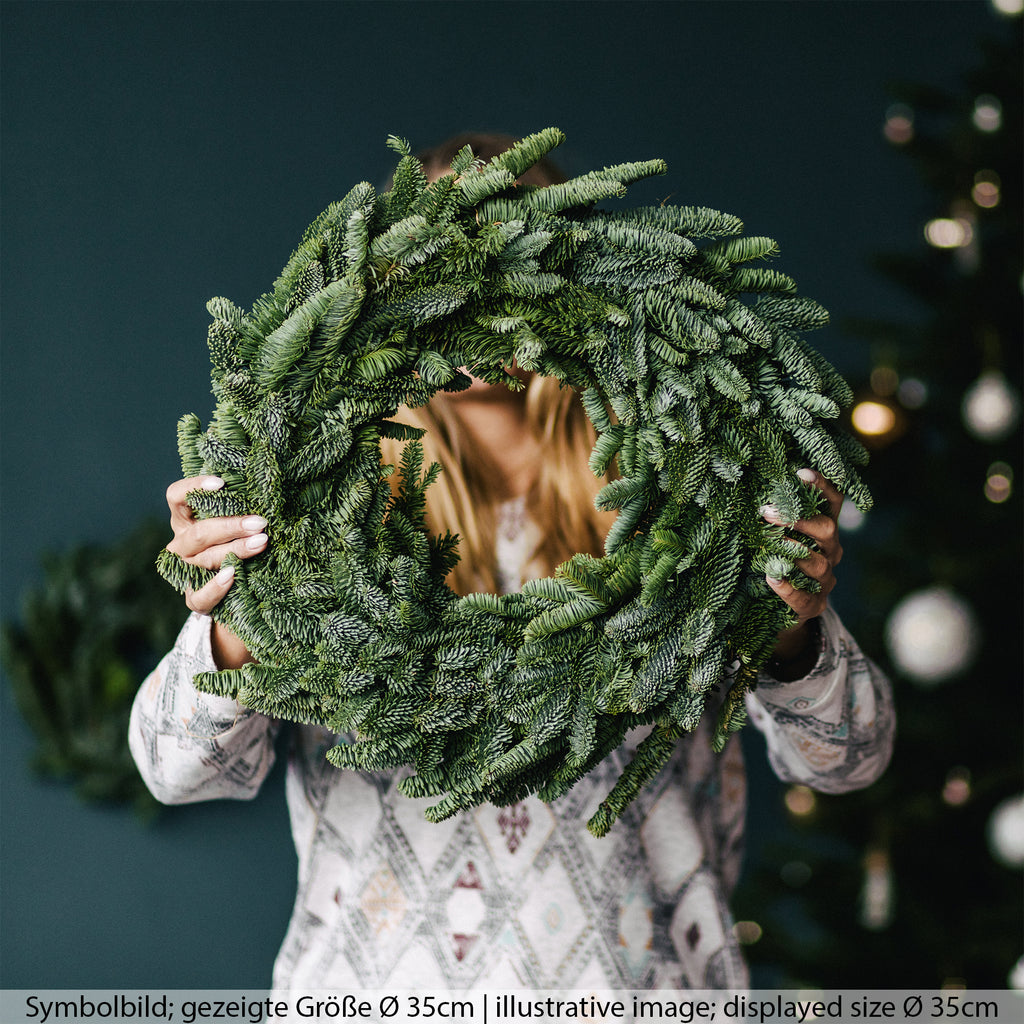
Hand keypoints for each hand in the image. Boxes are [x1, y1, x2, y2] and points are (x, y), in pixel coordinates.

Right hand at [164, 475, 265, 667]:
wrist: (238, 592)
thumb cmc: (238, 544)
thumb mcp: (234, 524)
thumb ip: (240, 510)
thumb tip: (268, 493)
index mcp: (185, 520)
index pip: (176, 497)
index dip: (193, 487)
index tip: (222, 484)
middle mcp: (181, 545)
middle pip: (198, 532)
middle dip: (231, 526)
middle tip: (260, 522)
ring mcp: (185, 571)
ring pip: (206, 559)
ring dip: (236, 550)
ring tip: (261, 542)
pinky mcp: (194, 599)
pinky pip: (201, 594)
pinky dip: (216, 586)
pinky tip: (232, 575)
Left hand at [762, 468, 843, 676]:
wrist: (778, 610)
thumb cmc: (775, 559)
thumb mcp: (776, 534)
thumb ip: (771, 515)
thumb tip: (743, 486)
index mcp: (823, 529)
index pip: (832, 502)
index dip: (821, 486)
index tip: (800, 472)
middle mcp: (830, 552)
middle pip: (828, 530)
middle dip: (799, 519)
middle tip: (767, 512)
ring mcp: (824, 581)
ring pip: (819, 564)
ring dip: (794, 551)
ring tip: (771, 544)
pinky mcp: (813, 605)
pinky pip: (804, 597)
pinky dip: (788, 588)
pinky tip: (772, 578)